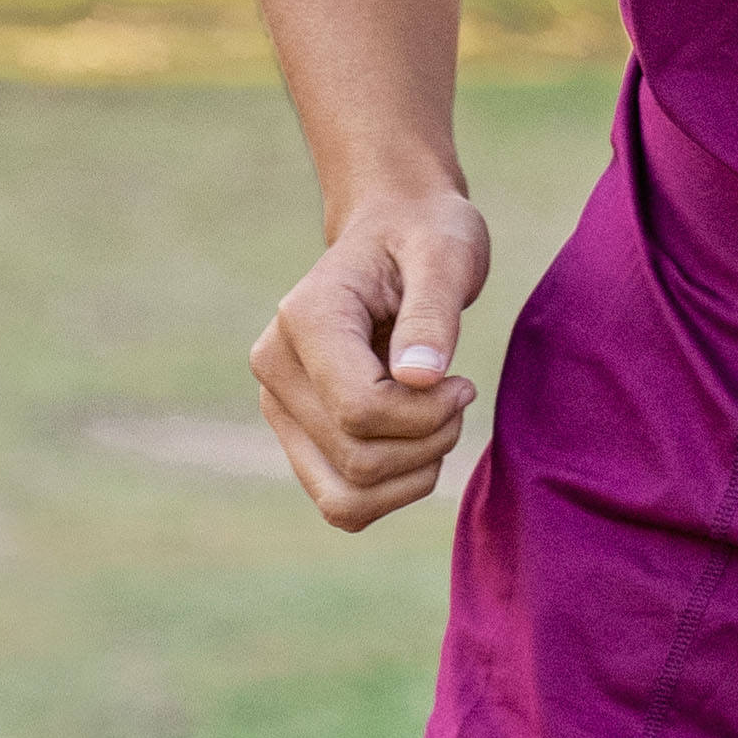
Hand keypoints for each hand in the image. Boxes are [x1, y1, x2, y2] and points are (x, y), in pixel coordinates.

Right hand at [248, 187, 490, 531]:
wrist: (396, 233)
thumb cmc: (425, 238)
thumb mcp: (447, 255)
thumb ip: (433, 314)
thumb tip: (419, 379)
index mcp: (304, 319)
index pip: (360, 410)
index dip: (427, 415)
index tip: (462, 382)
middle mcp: (275, 368)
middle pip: (356, 459)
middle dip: (427, 443)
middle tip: (459, 395)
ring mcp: (280, 407)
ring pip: (345, 499)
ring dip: (411, 475)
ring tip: (439, 420)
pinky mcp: (297, 435)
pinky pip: (343, 504)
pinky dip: (393, 491)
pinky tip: (419, 443)